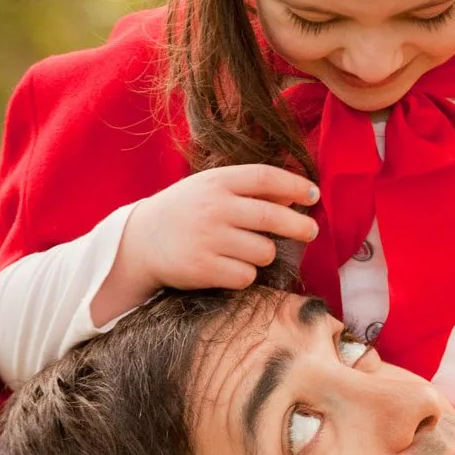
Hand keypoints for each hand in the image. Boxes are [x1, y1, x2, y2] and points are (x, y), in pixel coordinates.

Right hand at [89, 164, 319, 323]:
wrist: (141, 241)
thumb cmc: (186, 212)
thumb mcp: (211, 189)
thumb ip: (249, 190)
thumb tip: (295, 198)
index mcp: (217, 182)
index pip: (265, 178)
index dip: (294, 186)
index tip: (313, 194)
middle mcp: (213, 208)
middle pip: (273, 218)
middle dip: (300, 226)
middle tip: (311, 231)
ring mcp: (207, 239)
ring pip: (264, 252)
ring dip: (264, 254)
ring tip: (246, 250)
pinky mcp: (203, 269)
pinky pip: (247, 276)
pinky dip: (246, 275)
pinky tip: (229, 267)